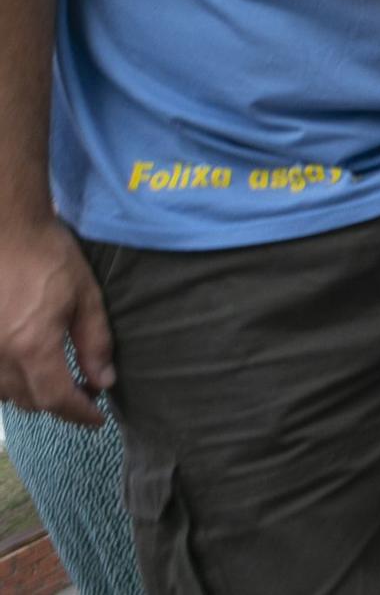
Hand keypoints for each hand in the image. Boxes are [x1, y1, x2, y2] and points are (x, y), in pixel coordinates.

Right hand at [0, 218, 114, 425]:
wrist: (5, 227)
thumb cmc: (48, 256)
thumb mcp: (85, 296)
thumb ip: (94, 342)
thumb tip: (103, 381)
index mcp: (31, 346)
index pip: (56, 399)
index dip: (79, 414)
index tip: (98, 419)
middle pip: (28, 400)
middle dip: (59, 405)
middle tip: (84, 397)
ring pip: (3, 393)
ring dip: (30, 396)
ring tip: (57, 385)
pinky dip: (7, 382)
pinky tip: (24, 369)